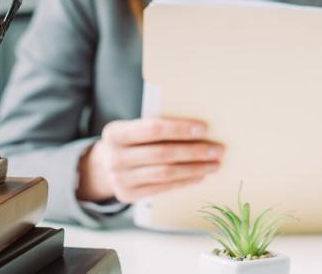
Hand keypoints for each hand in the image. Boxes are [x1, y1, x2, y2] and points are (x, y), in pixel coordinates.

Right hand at [76, 117, 223, 203]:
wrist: (103, 165)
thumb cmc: (129, 140)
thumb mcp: (133, 128)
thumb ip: (155, 127)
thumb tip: (196, 128)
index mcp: (115, 132)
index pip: (153, 128)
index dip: (180, 128)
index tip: (204, 128)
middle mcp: (114, 156)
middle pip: (163, 153)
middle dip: (194, 151)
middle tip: (218, 149)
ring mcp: (119, 178)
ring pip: (165, 172)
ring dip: (194, 168)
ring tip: (214, 164)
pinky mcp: (127, 195)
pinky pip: (162, 188)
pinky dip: (184, 181)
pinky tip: (199, 175)